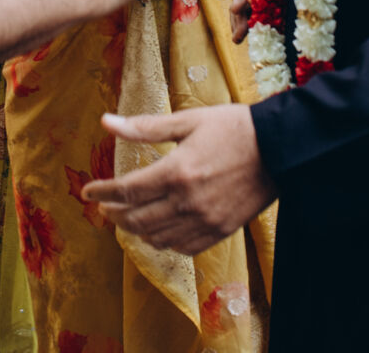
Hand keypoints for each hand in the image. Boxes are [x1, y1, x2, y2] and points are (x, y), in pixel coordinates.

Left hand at [82, 105, 276, 255]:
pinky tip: (157, 229)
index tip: (88, 191)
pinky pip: (182, 246)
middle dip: (113, 213)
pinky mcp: (220, 231)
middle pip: (136, 219)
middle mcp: (187, 202)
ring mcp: (204, 221)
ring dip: (135, 229)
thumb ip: (145, 127)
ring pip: (156, 237)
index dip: (102, 192)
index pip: (126, 190)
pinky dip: (163, 241)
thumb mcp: (188, 121)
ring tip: (126, 217)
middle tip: (104, 205)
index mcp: (176, 172)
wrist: (280, 149)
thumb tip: (106, 122)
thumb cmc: (233, 128)